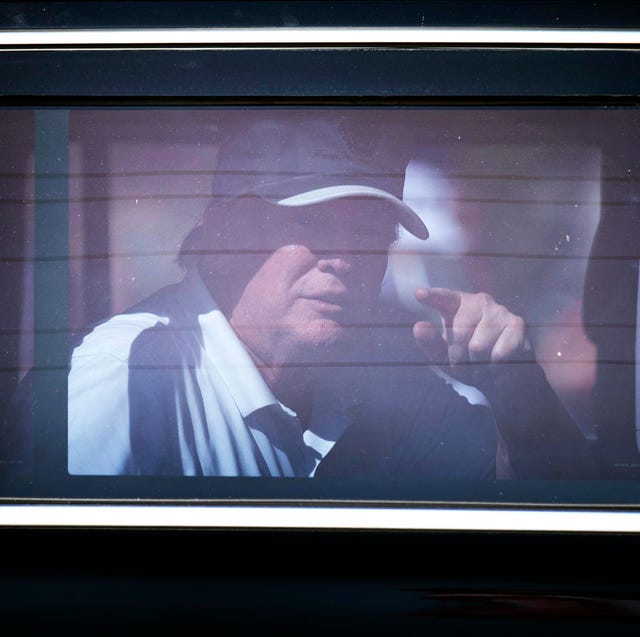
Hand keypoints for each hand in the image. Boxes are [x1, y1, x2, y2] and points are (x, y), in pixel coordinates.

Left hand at [412, 287, 531, 370]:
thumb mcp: (443, 353)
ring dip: (477, 363)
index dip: (432, 296)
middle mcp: (478, 301)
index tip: (419, 294)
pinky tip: (497, 363)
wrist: (500, 375)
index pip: (443, 298)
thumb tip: (419, 327)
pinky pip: (499, 353)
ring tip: (480, 363)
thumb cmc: (466, 359)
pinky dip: (494, 366)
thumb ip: (429, 341)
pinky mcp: (517, 324)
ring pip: (478, 346)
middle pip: (459, 332)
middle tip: (462, 364)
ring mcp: (499, 310)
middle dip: (458, 356)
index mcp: (456, 304)